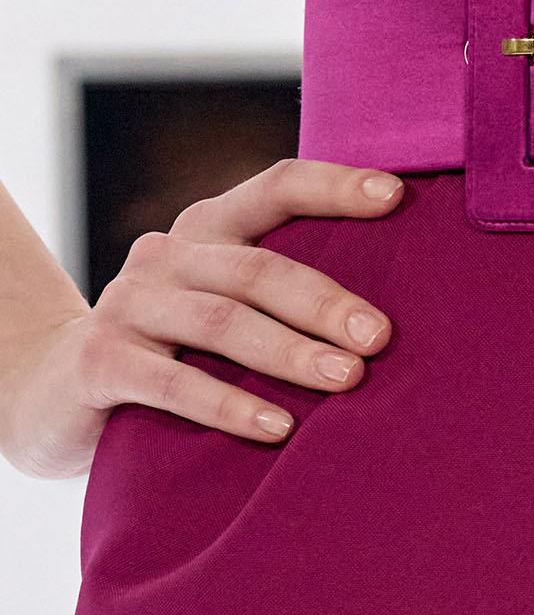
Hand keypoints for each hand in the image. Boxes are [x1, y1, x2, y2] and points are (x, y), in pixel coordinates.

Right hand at [0, 158, 403, 480]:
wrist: (55, 391)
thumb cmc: (172, 346)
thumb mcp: (219, 303)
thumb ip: (279, 291)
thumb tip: (391, 311)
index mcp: (208, 226)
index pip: (278, 186)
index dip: (336, 186)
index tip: (398, 196)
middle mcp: (167, 252)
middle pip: (258, 267)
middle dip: (326, 301)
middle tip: (381, 337)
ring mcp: (128, 304)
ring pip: (222, 322)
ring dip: (289, 353)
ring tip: (347, 379)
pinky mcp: (100, 361)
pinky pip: (171, 382)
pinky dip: (228, 405)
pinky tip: (278, 428)